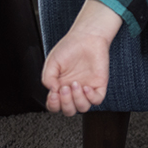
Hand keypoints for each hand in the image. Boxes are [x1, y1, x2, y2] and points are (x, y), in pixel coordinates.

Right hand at [41, 0, 121, 115]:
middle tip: (64, 88)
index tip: (53, 94)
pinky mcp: (99, 84)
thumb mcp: (51, 62)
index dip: (53, 105)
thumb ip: (47, 78)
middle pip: (69, 110)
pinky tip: (86, 87)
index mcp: (60, 87)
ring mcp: (87, 88)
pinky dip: (91, 97)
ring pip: (83, 108)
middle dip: (65, 103)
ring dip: (77, 100)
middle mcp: (73, 90)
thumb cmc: (69, 47)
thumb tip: (52, 91)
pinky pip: (97, 100)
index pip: (55, 106)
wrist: (86, 36)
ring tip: (75, 84)